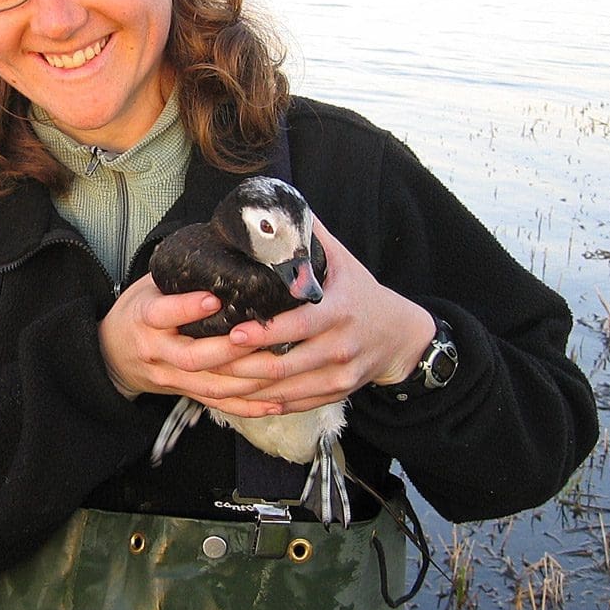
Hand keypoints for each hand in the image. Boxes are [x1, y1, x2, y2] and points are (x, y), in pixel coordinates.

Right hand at [98, 274, 288, 416]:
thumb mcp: (147, 287)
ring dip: (247, 379)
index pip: (163, 314)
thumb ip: (179, 277)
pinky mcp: (185, 393)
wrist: (111, 355)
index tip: (214, 298)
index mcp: (144, 319)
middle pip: (192, 357)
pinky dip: (248, 406)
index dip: (187, 308)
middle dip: (229, 349)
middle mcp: (157, 352)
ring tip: (278, 366)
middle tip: (259, 334)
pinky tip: (275, 403)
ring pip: (210, 385)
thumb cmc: (137, 312)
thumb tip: (225, 250)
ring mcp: (172, 377)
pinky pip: (219, 405)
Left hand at [216, 218, 435, 414]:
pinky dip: (267, 403)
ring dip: (249, 388)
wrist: (401, 336)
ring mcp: (339, 375)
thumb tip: (281, 204)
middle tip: (209, 361)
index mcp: (339, 311)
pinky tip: (242, 398)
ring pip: (287, 390)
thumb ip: (311, 236)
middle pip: (286, 365)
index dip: (265, 332)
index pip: (298, 325)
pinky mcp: (336, 394)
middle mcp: (340, 346)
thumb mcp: (344, 261)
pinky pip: (297, 404)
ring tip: (215, 381)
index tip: (234, 332)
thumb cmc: (363, 295)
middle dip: (244, 366)